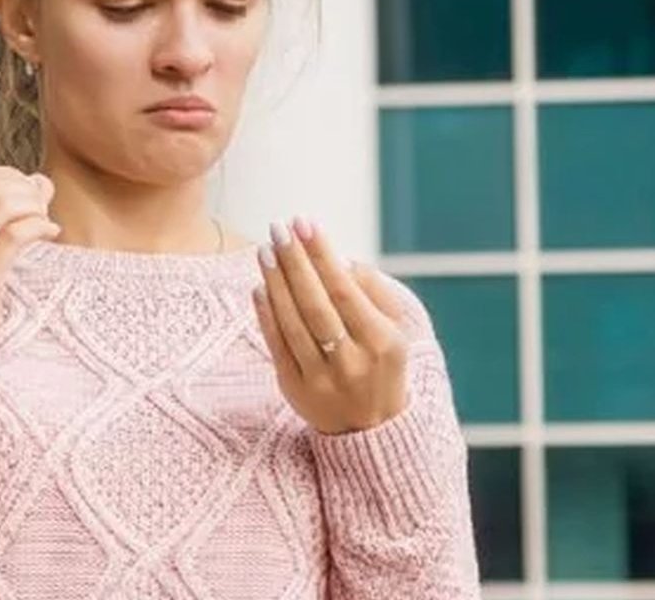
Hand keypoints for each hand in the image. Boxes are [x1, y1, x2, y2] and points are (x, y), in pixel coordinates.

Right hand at [0, 166, 59, 380]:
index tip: (31, 196)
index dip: (12, 179)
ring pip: (5, 206)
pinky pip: (18, 233)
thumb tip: (40, 180)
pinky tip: (50, 234)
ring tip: (45, 223)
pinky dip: (41, 227)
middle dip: (27, 192)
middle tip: (43, 210)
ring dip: (36, 208)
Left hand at [252, 218, 408, 434]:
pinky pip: (276, 344)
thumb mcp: (395, 330)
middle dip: (295, 261)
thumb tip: (341, 259)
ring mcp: (321, 379)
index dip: (322, 254)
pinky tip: (260, 286)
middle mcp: (352, 362)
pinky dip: (266, 313)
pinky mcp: (295, 389)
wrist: (372, 430)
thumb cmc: (382, 365)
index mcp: (382, 342)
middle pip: (315, 303)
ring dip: (276, 282)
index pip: (345, 289)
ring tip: (265, 250)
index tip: (305, 223)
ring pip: (293, 322)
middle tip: (278, 228)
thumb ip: (373, 292)